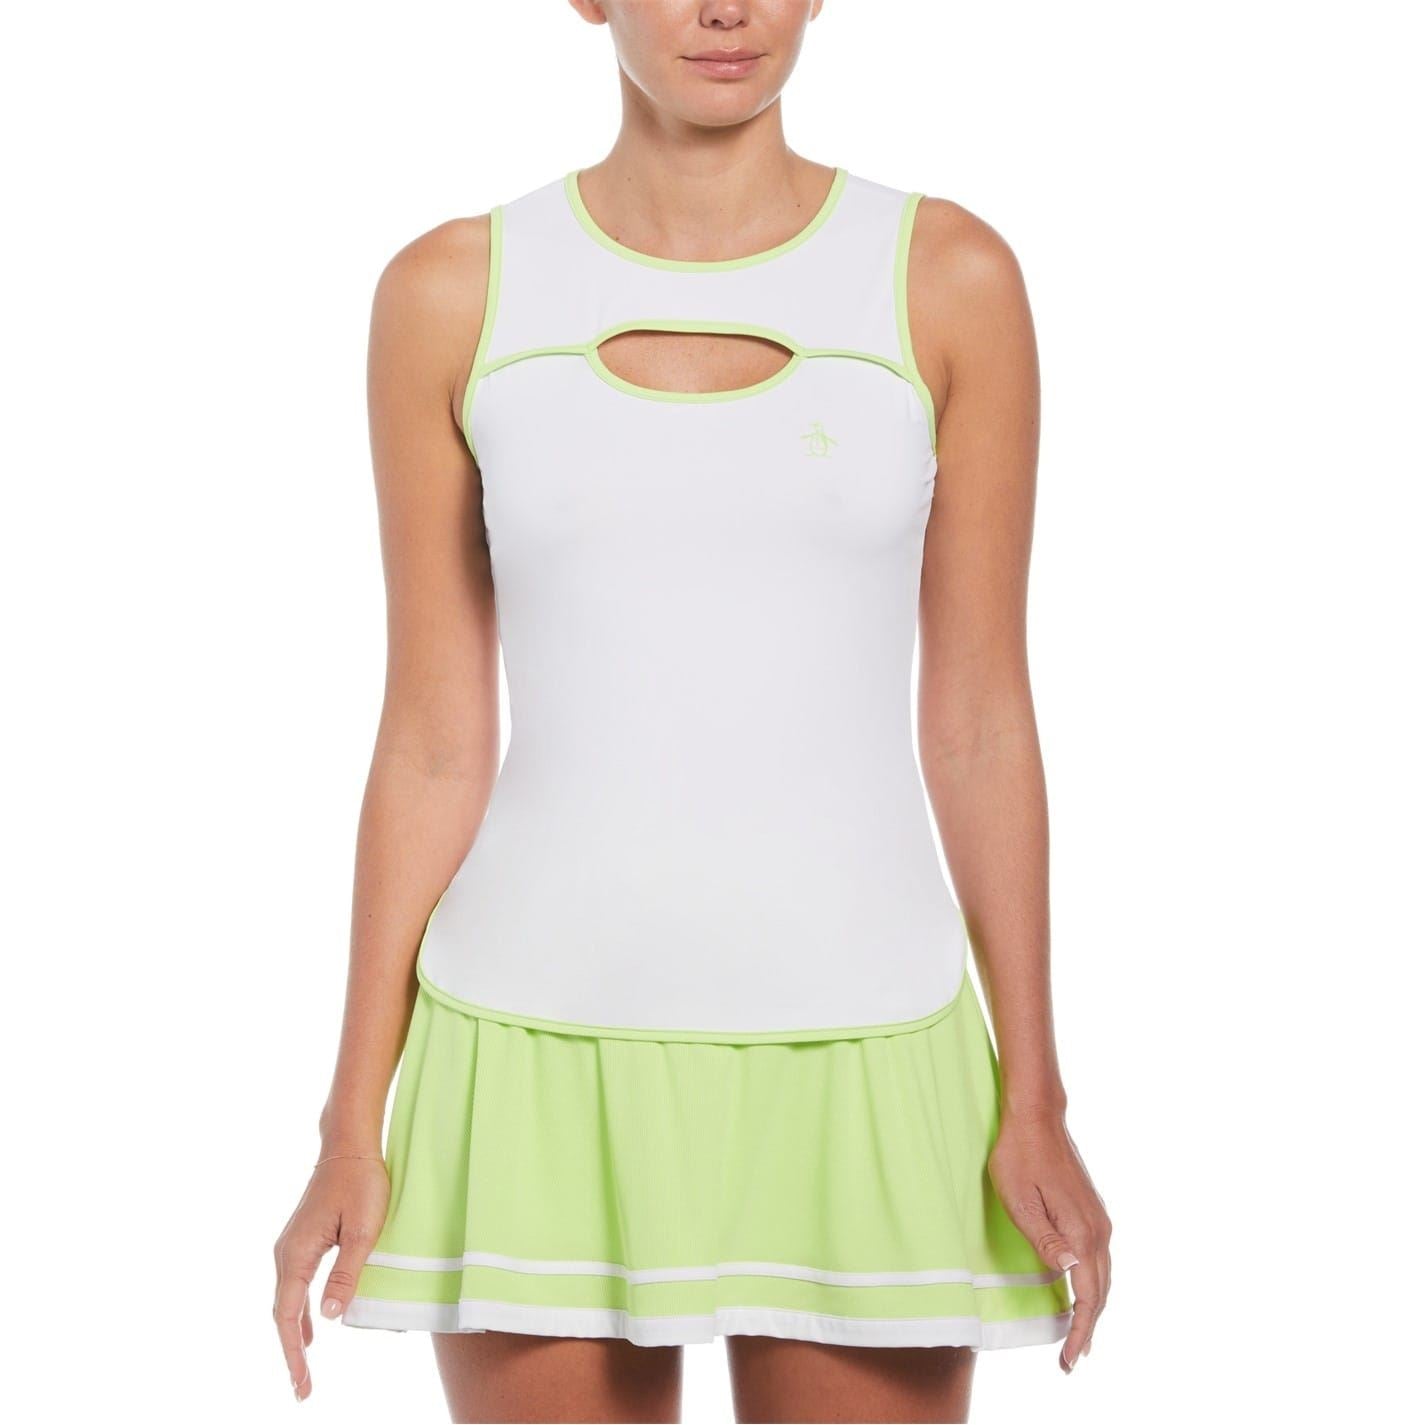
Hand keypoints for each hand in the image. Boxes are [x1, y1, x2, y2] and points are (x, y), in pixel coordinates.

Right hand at [272, 1154, 389, 1401]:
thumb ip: (347, 1272)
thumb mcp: (362, 1230)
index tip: (303, 1384)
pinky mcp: (303, 1239)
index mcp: (296, 1254)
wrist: (350, 1146)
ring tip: (305, 1366)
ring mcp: (291, 1246)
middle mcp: (286, 1253)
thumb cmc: (362, 1183)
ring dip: (295, 1333)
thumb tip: (330, 1316)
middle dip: (291, 1352)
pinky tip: (314, 1325)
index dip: (293, 1354)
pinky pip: (296, 1285)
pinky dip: (301, 1311)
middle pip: (282, 1314)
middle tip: (304, 1388)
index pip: (288, 1316)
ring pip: (288, 1300)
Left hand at [989, 1108, 1110, 1372]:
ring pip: (1104, 1276)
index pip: (1088, 1297)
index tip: (1068, 1361)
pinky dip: (1094, 1284)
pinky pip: (1099, 1259)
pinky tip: (1082, 1290)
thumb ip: (1044, 1238)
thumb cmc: (1019, 1156)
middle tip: (1071, 1358)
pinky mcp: (1091, 1210)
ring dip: (1093, 1306)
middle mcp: (1098, 1229)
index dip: (1080, 1331)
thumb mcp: (1019, 1199)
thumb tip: (1069, 1271)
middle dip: (1089, 1327)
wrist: (1036, 1118)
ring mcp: (1098, 1219)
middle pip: (1102, 1292)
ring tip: (1078, 1333)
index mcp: (1081, 1233)